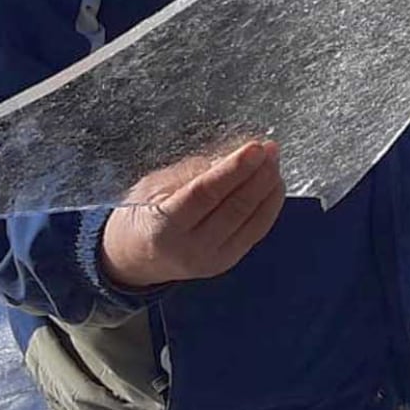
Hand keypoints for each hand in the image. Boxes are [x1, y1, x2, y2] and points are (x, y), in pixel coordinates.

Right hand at [99, 140, 284, 291]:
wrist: (134, 257)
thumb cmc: (140, 214)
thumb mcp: (151, 187)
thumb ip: (190, 173)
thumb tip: (230, 157)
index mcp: (164, 227)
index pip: (206, 193)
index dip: (234, 169)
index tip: (254, 148)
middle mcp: (190, 248)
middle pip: (234, 208)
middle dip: (258, 175)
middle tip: (270, 150)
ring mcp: (211, 260)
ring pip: (251, 222)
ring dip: (268, 190)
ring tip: (275, 164)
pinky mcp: (226, 262)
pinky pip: (254, 232)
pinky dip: (268, 208)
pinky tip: (273, 188)